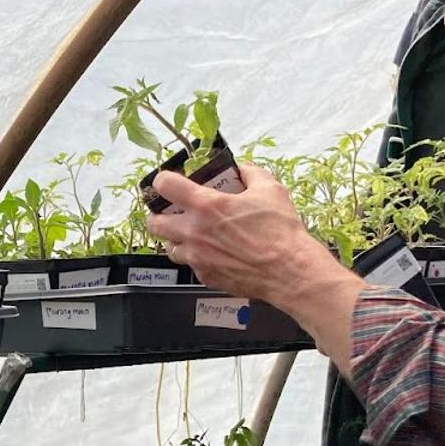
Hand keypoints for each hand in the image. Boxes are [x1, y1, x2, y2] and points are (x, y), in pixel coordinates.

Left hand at [147, 159, 365, 373]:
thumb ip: (250, 173)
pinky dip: (196, 258)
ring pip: (169, 248)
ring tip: (193, 235)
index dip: (162, 180)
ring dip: (176, 239)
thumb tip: (241, 168)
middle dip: (159, 215)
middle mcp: (194, 232)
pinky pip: (191, 265)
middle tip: (172, 212)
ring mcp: (197, 258)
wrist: (290, 271)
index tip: (168, 182)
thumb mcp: (269, 189)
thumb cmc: (280, 231)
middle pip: (154, 223)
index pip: (165, 185)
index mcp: (206, 206)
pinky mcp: (206, 277)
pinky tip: (214, 253)